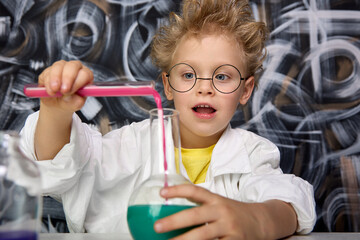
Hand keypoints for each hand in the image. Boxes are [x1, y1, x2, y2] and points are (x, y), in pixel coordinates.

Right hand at [38, 60, 93, 114]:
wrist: (56, 104)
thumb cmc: (70, 102)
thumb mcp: (75, 105)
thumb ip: (76, 101)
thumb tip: (73, 97)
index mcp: (86, 76)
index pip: (85, 74)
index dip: (78, 82)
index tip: (70, 91)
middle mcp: (75, 69)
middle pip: (73, 65)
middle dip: (67, 77)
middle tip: (62, 90)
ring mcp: (62, 67)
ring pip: (59, 66)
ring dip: (55, 79)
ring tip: (53, 92)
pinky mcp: (49, 70)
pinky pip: (47, 71)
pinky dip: (47, 82)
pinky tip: (49, 91)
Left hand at [154, 184, 296, 239]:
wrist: (260, 221)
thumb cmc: (233, 213)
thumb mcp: (219, 204)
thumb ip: (201, 206)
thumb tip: (173, 212)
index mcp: (216, 200)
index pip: (195, 191)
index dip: (178, 190)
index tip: (161, 193)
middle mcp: (221, 211)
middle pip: (196, 215)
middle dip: (175, 221)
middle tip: (157, 226)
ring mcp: (228, 228)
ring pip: (203, 235)